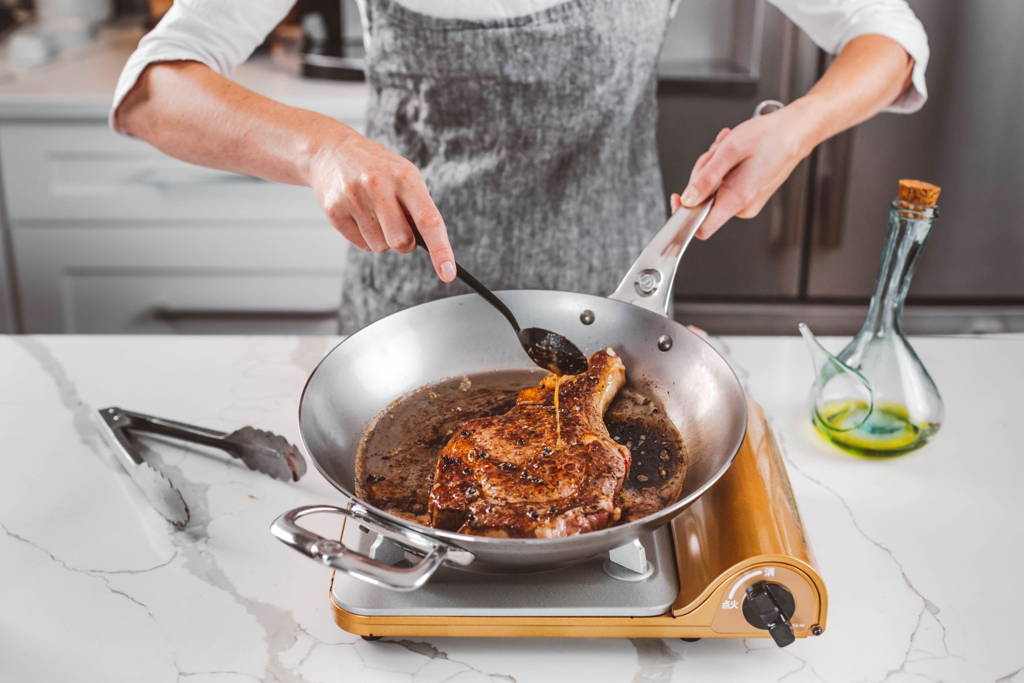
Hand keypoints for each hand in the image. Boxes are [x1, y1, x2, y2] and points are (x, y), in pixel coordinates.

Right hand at [306, 126, 455, 281]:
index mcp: (405, 177)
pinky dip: (364, 237)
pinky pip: (360, 245)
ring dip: (382, 238)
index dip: (441, 250)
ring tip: (374, 212)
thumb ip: (418, 208)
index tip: (448, 274)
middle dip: (404, 242)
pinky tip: (359, 214)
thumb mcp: (404, 176)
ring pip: (380, 247)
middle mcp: (378, 186)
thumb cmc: (378, 169)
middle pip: (401, 242)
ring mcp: (354, 197)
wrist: (332, 151)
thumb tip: (429, 247)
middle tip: (397, 223)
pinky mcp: (334, 210)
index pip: (429, 220)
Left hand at [672, 104, 815, 238]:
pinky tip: (733, 152)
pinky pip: (725, 185)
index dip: (684, 213)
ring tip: (728, 147)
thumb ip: (705, 178)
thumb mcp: (729, 151)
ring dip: (714, 166)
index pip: (701, 228)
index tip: (678, 197)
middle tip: (716, 152)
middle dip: (703, 174)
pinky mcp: (750, 195)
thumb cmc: (770, 137)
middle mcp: (744, 207)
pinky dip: (724, 168)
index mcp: (738, 200)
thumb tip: (688, 199)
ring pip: (713, 190)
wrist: (797, 131)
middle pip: (704, 201)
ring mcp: (748, 202)